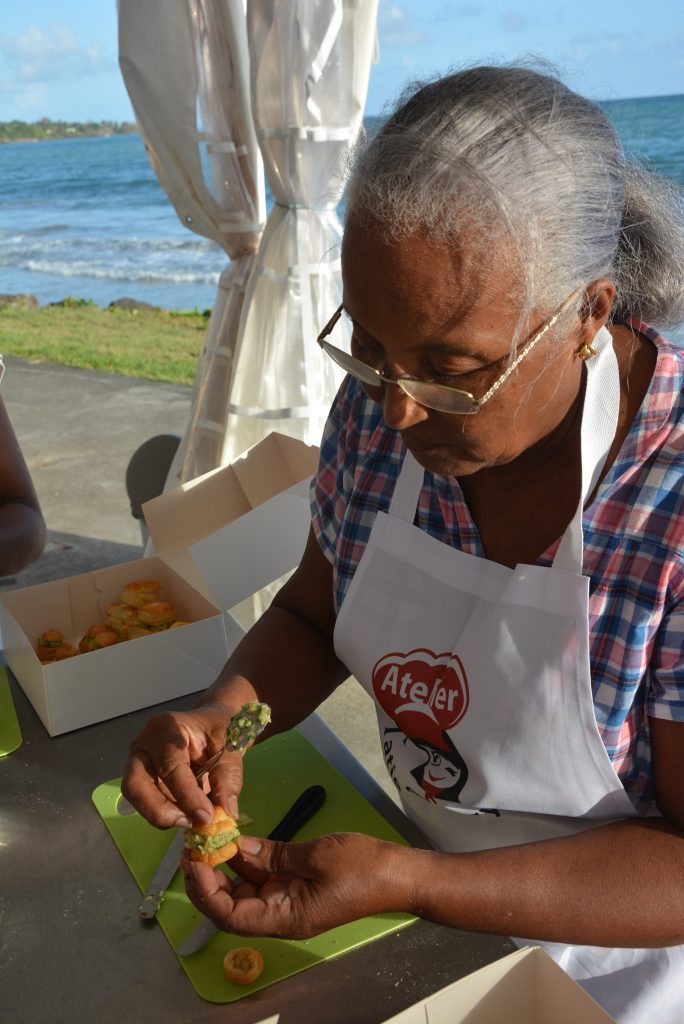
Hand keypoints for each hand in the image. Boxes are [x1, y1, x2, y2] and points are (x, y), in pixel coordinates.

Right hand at [121, 703, 242, 828]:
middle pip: (135, 784)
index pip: (169, 765)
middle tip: (189, 822)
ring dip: (165, 816)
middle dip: (159, 810)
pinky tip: (189, 815)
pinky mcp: (144, 782)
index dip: (186, 793)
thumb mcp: (231, 745)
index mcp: (166, 728)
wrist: (213, 725)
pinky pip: (148, 805)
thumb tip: (226, 811)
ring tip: (194, 820)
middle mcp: (145, 746)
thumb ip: (229, 775)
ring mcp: (140, 765)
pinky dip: (169, 815)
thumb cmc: (220, 728)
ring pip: (138, 799)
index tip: (206, 815)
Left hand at [181, 832, 410, 938]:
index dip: (207, 892)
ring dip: (225, 869)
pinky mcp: (295, 886)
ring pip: (244, 890)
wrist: (398, 874)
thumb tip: (238, 848)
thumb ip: (275, 854)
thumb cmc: (362, 869)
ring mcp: (287, 900)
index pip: (230, 916)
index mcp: (284, 918)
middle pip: (231, 907)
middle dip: (208, 881)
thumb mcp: (316, 856)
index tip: (196, 861)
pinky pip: (263, 878)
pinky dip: (246, 862)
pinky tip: (235, 840)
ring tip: (207, 841)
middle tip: (194, 850)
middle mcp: (280, 915)